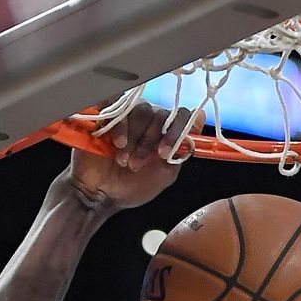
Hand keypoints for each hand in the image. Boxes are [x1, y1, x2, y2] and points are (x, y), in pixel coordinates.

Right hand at [64, 102, 203, 212]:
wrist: (100, 194)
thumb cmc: (131, 186)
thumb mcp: (164, 174)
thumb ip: (180, 150)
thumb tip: (200, 118)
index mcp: (164, 133)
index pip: (181, 116)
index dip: (176, 131)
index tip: (164, 152)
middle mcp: (148, 121)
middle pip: (159, 113)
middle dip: (150, 141)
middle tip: (137, 164)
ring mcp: (127, 116)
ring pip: (140, 110)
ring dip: (134, 139)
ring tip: (123, 160)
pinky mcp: (106, 113)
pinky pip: (118, 105)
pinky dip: (120, 126)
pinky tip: (117, 143)